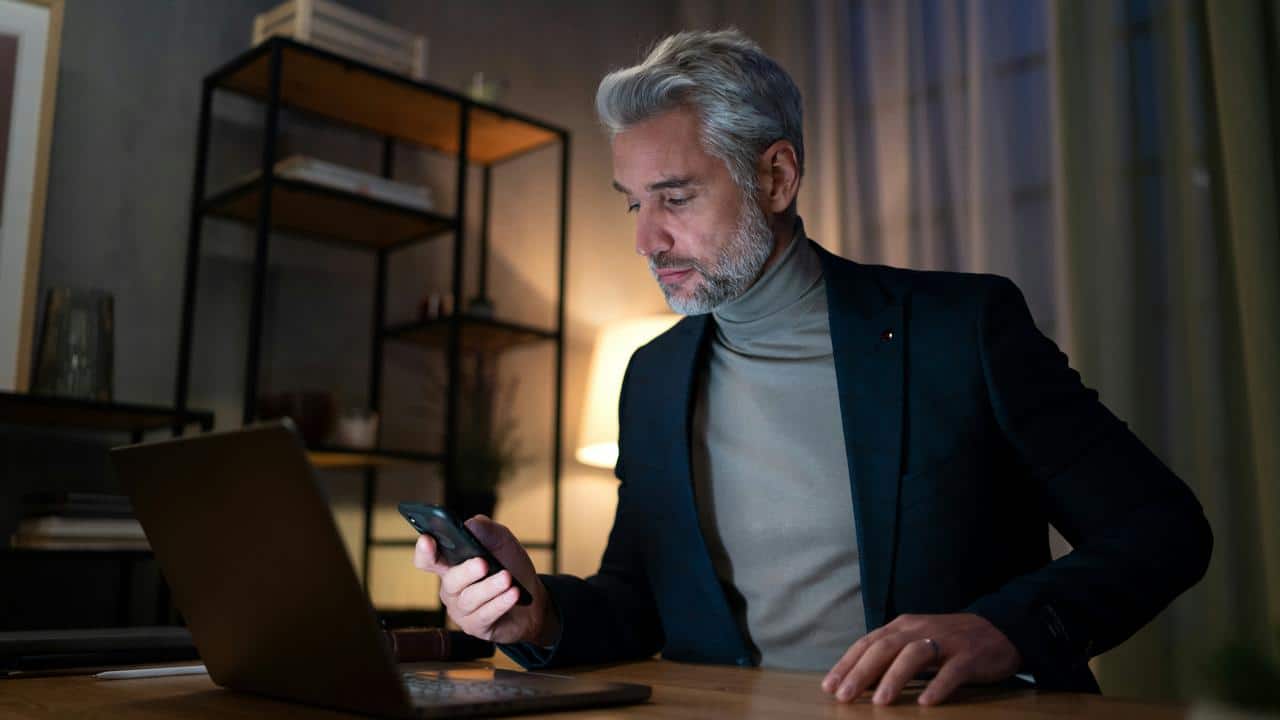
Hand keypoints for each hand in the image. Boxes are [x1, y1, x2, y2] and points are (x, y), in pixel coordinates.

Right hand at [411, 515, 559, 645]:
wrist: (534, 599)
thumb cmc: (511, 567)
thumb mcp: (502, 542)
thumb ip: (486, 530)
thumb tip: (470, 525)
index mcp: (450, 564)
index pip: (427, 559)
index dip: (424, 551)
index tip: (428, 540)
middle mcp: (451, 588)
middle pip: (450, 581)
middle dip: (467, 571)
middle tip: (483, 563)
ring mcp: (462, 609)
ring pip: (469, 599)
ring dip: (490, 587)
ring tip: (508, 579)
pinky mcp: (476, 626)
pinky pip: (485, 615)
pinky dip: (500, 603)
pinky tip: (513, 594)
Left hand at [821, 613, 1020, 705]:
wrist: (998, 629)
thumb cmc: (948, 640)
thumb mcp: (915, 641)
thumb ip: (890, 656)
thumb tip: (859, 681)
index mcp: (903, 626)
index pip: (868, 642)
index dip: (847, 664)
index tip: (829, 686)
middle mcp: (919, 629)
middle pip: (885, 647)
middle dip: (861, 672)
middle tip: (845, 696)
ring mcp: (945, 641)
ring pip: (915, 655)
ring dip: (895, 678)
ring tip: (881, 702)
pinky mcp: (969, 655)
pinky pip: (952, 671)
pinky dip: (938, 686)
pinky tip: (926, 702)